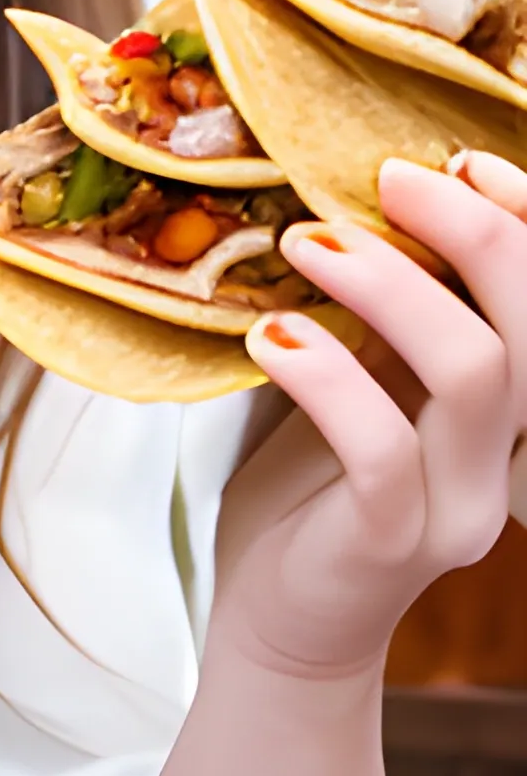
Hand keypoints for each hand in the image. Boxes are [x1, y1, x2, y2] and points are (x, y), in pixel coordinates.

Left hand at [204, 152, 526, 682]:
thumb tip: (355, 192)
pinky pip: (381, 451)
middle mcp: (502, 454)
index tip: (462, 158)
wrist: (280, 617)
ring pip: (472, 377)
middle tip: (390, 179)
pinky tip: (271, 338)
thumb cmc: (312, 480)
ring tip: (303, 241)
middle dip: (477, 235)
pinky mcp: (393, 543)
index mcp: (501, 405)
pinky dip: (329, 379)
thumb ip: (380, 309)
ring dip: (389, 286)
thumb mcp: (359, 374)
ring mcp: (458, 505)